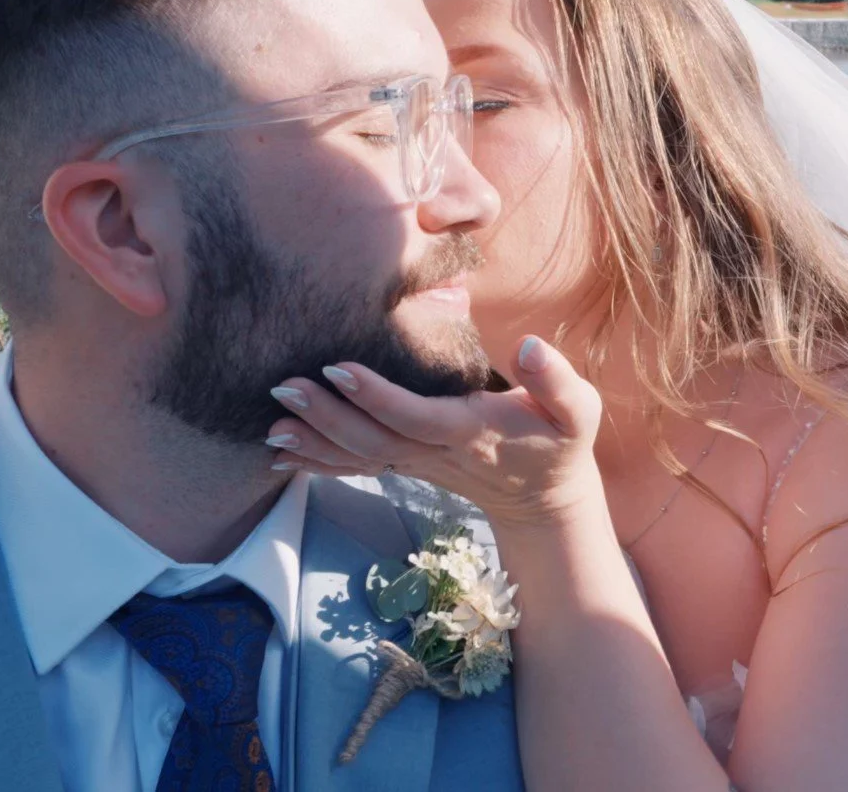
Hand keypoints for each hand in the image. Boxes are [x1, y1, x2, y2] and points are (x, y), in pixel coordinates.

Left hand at [264, 335, 605, 529]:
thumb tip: (531, 347)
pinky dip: (318, 461)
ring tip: (270, 425)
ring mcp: (417, 464)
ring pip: (358, 456)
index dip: (377, 396)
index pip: (416, 416)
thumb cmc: (560, 443)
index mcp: (471, 432)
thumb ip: (557, 381)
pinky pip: (356, 466)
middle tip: (284, 389)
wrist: (546, 499)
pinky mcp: (407, 465)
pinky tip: (280, 454)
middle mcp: (436, 452)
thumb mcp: (578, 411)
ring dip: (313, 443)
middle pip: (373, 439)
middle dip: (326, 417)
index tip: (339, 368)